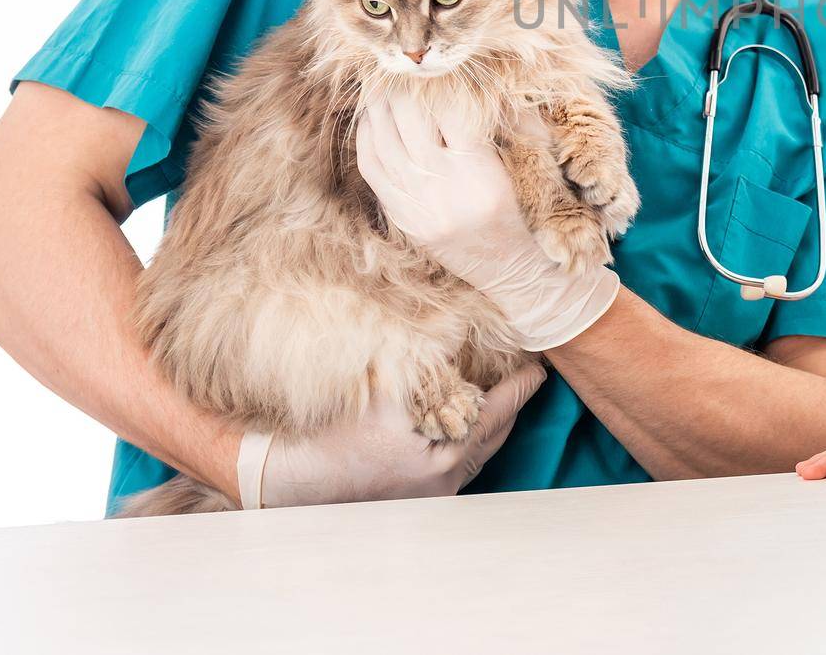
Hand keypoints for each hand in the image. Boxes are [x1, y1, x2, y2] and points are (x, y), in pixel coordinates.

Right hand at [237, 363, 546, 508]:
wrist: (285, 476)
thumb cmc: (332, 431)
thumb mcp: (383, 386)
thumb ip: (426, 360)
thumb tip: (459, 328)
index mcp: (442, 462)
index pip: (497, 415)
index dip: (521, 388)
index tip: (540, 367)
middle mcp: (442, 486)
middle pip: (492, 439)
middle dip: (510, 406)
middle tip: (526, 375)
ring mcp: (428, 496)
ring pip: (475, 454)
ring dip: (488, 423)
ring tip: (500, 392)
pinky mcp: (412, 498)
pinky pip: (454, 465)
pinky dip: (466, 439)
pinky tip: (461, 420)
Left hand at [354, 90, 619, 351]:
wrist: (516, 272)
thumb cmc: (529, 213)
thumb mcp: (532, 166)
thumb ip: (516, 122)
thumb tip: (495, 80)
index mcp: (482, 176)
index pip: (450, 112)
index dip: (443, 83)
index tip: (441, 65)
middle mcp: (446, 192)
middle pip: (410, 122)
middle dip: (405, 88)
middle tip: (405, 65)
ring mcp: (419, 208)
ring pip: (384, 141)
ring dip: (380, 106)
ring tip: (383, 82)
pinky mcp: (403, 219)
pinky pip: (372, 169)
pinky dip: (368, 137)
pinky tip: (372, 117)